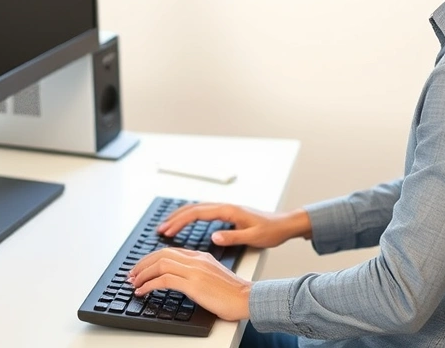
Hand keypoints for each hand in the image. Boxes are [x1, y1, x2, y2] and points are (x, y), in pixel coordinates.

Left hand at [127, 248, 250, 320]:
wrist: (248, 298)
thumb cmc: (233, 293)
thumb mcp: (213, 276)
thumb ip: (197, 273)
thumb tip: (180, 280)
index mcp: (201, 256)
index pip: (170, 251)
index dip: (152, 259)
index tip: (141, 268)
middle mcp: (196, 259)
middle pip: (161, 254)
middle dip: (142, 264)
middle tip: (131, 274)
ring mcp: (195, 270)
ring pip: (160, 264)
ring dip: (142, 274)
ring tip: (133, 283)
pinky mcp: (193, 284)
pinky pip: (164, 280)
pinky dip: (149, 285)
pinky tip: (142, 291)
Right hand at [157, 203, 311, 247]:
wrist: (284, 224)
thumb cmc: (271, 231)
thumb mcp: (253, 238)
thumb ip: (233, 237)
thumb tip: (213, 236)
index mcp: (228, 210)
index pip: (197, 213)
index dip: (180, 221)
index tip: (168, 230)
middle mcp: (225, 206)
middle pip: (193, 208)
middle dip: (175, 218)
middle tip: (160, 229)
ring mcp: (226, 209)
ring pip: (197, 208)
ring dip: (180, 216)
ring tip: (167, 226)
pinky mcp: (228, 213)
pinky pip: (203, 212)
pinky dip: (190, 217)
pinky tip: (185, 224)